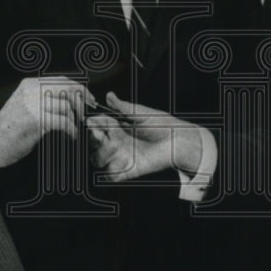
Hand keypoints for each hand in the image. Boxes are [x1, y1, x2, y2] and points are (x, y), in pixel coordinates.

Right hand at [0, 77, 90, 167]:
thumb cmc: (9, 128)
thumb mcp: (24, 104)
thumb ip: (42, 97)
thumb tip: (70, 99)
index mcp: (30, 84)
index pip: (62, 80)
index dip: (79, 88)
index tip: (88, 98)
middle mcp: (32, 90)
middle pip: (68, 89)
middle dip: (82, 101)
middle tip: (86, 113)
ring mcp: (34, 104)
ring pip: (67, 106)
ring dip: (75, 119)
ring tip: (74, 127)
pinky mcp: (36, 120)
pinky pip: (64, 122)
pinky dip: (71, 130)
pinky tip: (71, 136)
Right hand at [85, 91, 203, 179]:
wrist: (178, 141)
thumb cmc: (162, 125)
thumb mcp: (141, 113)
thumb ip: (123, 106)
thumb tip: (109, 95)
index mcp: (117, 127)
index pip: (97, 126)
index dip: (92, 124)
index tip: (92, 122)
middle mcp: (116, 142)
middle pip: (93, 144)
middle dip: (93, 139)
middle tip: (100, 135)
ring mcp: (120, 157)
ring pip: (97, 160)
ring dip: (102, 153)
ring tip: (115, 146)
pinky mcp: (127, 171)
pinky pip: (111, 175)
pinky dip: (113, 169)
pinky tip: (125, 160)